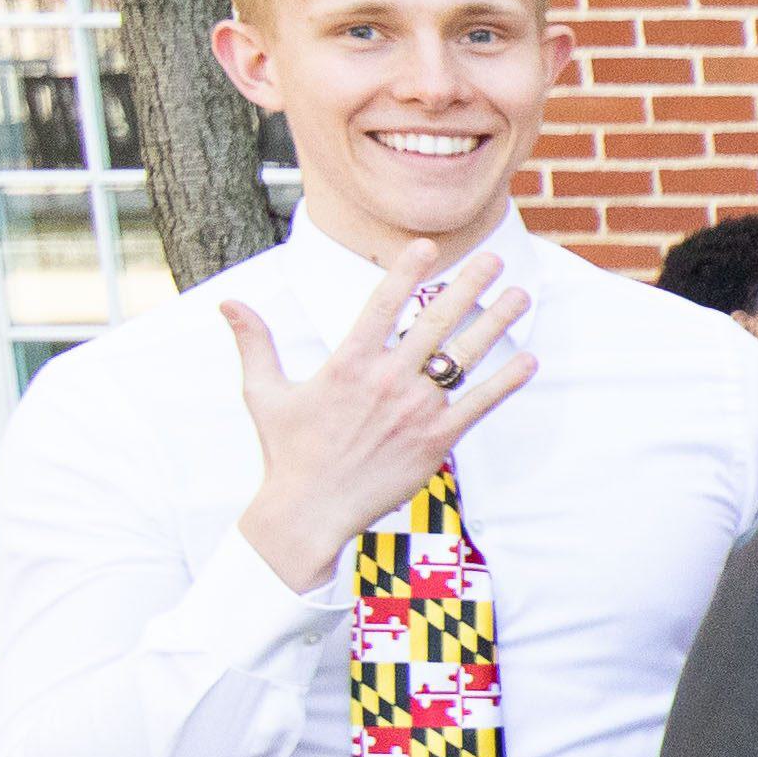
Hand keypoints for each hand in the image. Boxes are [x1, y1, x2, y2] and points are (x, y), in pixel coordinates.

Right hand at [229, 250, 532, 581]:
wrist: (310, 511)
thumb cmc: (287, 452)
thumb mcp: (263, 392)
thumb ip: (255, 342)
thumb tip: (228, 302)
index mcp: (347, 363)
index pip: (382, 305)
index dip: (407, 272)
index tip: (429, 245)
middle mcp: (386, 380)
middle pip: (435, 321)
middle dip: (468, 285)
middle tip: (494, 257)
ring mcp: (415, 410)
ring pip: (464, 356)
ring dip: (496, 322)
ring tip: (520, 295)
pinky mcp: (436, 440)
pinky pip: (479, 404)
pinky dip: (506, 382)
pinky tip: (529, 359)